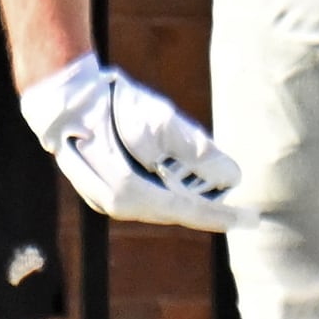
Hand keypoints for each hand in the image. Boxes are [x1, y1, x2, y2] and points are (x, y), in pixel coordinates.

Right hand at [21, 54, 249, 230]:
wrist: (67, 97)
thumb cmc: (112, 105)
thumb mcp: (160, 119)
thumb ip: (196, 149)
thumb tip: (230, 174)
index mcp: (128, 193)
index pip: (185, 211)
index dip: (221, 216)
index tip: (251, 220)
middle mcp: (115, 205)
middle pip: (173, 213)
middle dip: (205, 208)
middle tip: (238, 208)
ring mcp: (105, 202)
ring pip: (159, 206)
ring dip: (185, 198)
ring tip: (213, 192)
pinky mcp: (102, 193)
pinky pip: (144, 199)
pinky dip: (166, 191)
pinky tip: (180, 181)